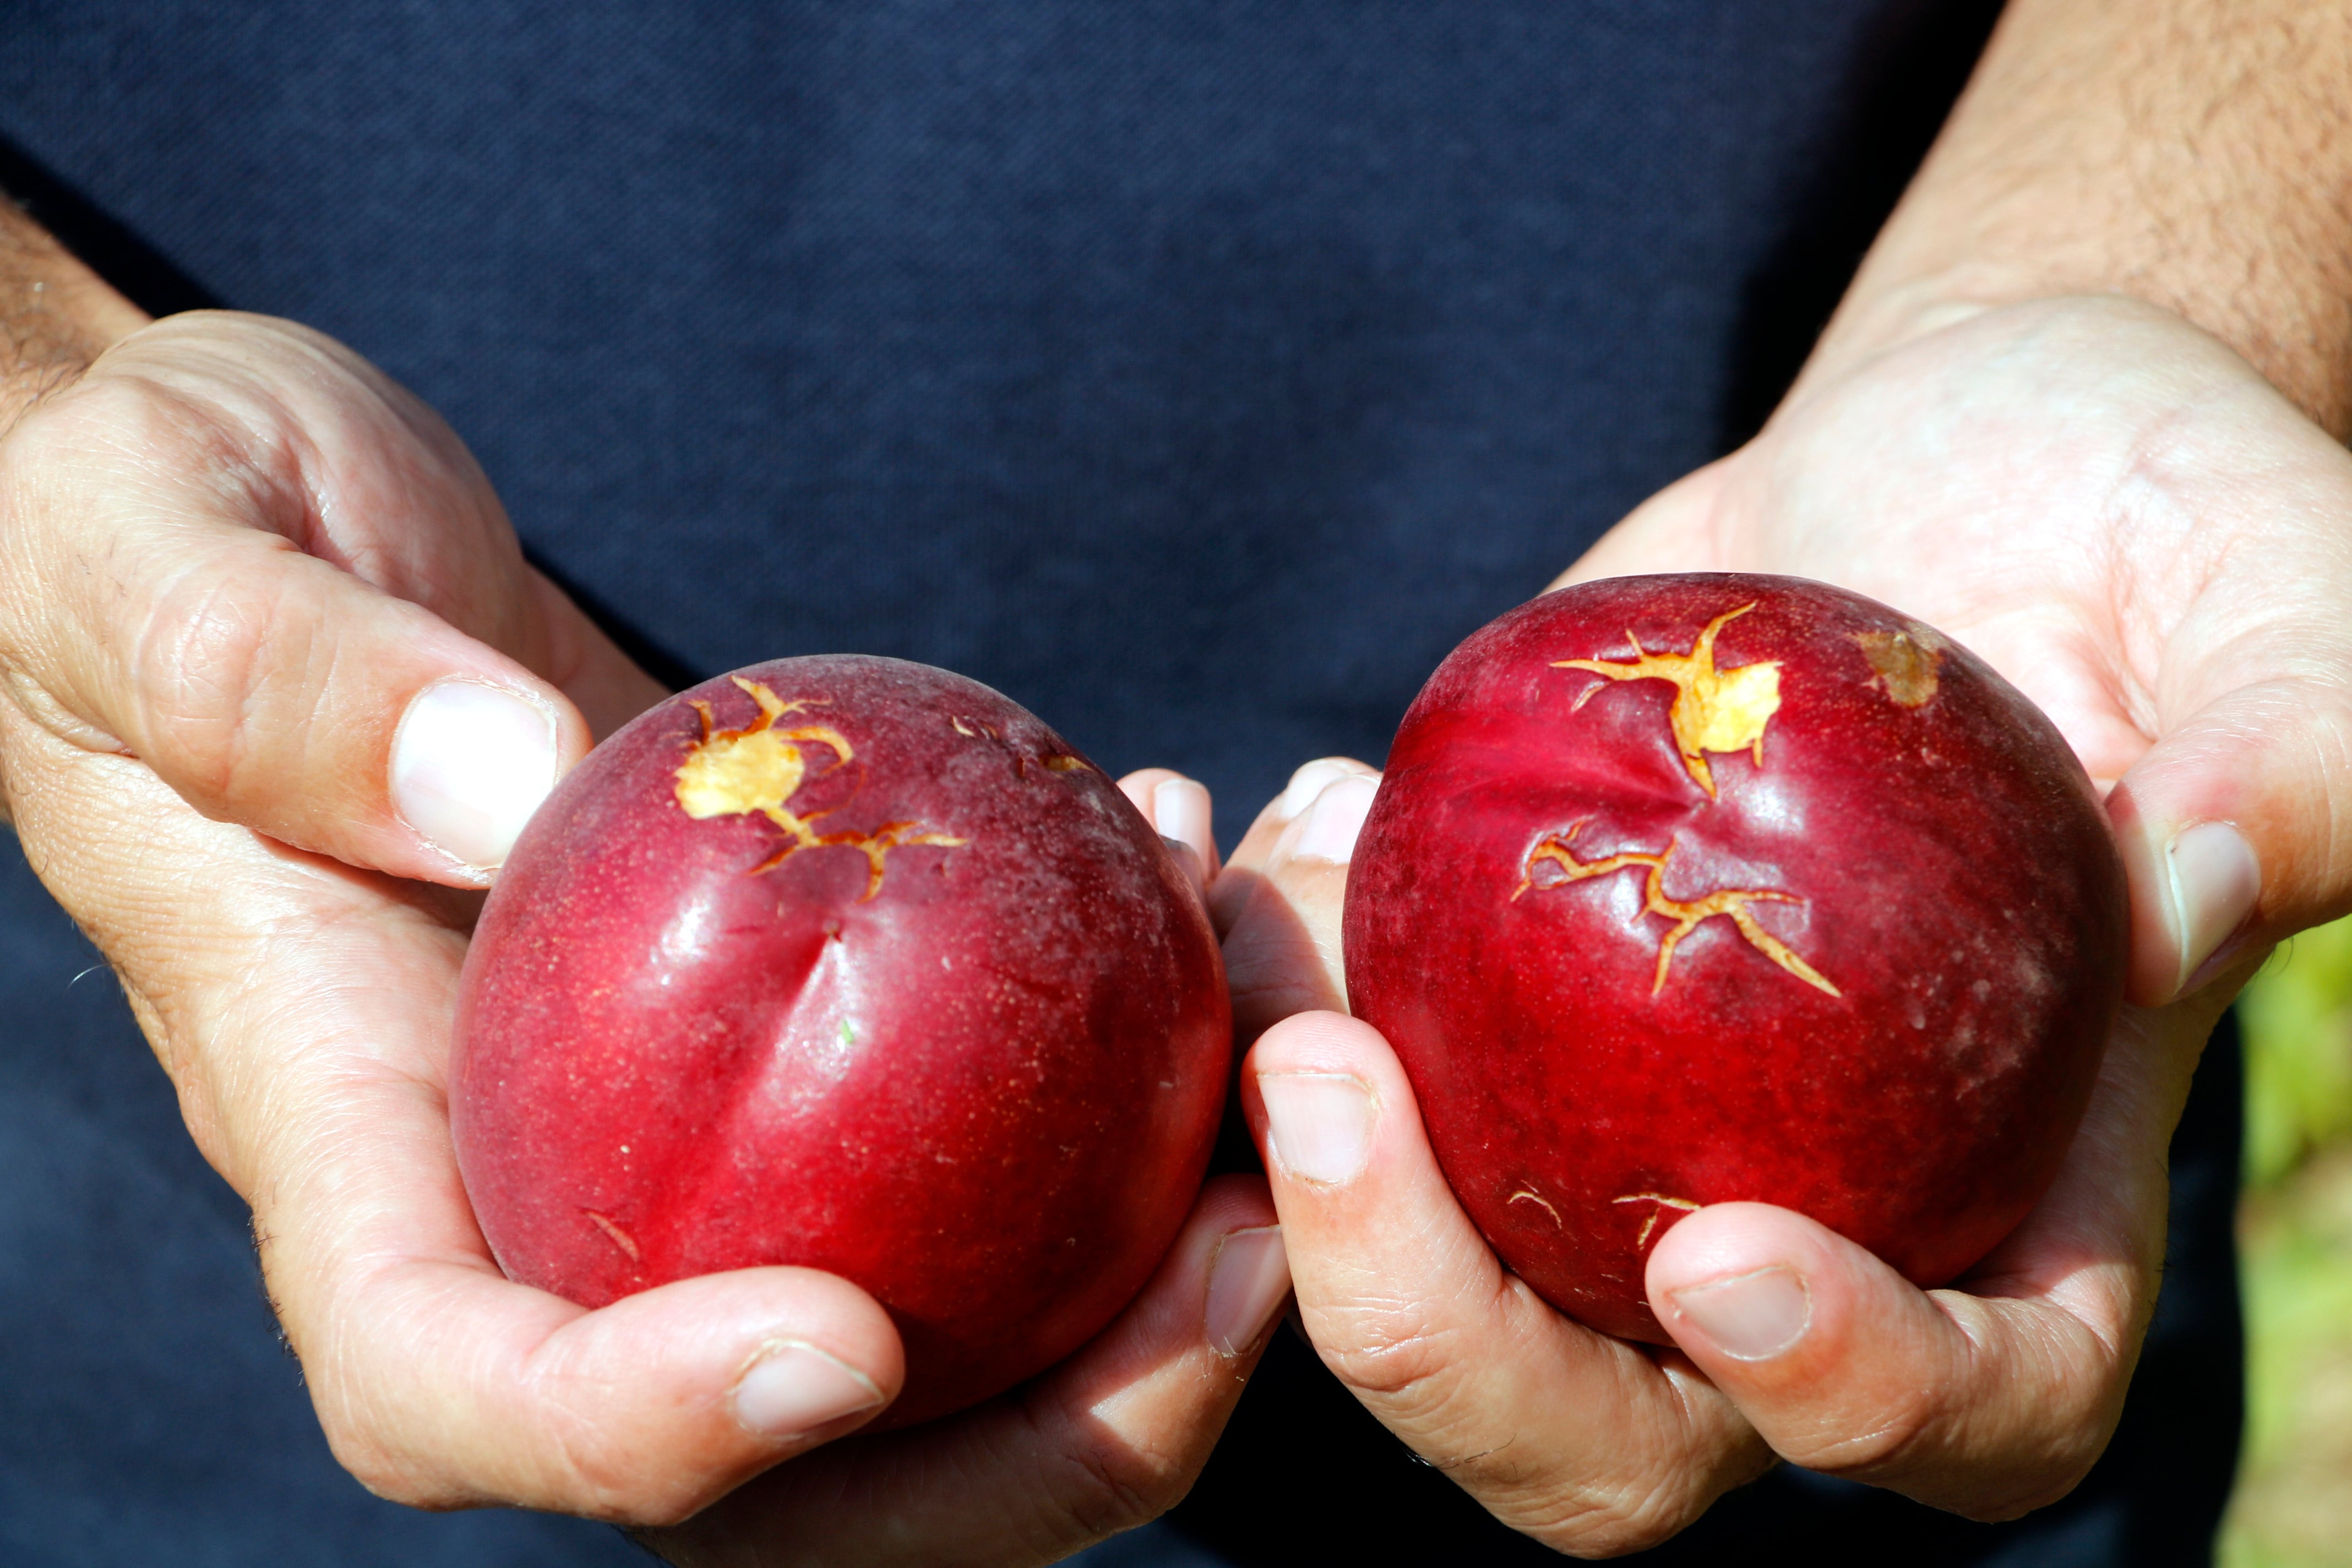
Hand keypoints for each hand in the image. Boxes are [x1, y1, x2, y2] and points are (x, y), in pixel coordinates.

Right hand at [0, 312, 1284, 1557]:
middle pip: (767, 1457)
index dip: (642, 1434)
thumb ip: (276, 680)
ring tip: (1285, 1058)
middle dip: (1016, 1439)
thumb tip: (503, 790)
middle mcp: (519, 1179)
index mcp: (336, 1129)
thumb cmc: (154, 518)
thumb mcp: (156, 543)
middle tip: (1232, 1267)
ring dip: (1139, 1266)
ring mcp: (663, 1123)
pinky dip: (1114, 1056)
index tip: (842, 1339)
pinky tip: (1189, 863)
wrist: (273, 524)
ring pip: (924, 1318)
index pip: (458, 1386)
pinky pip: (962, 1116)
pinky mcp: (774, 1026)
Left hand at [1216, 295, 2348, 1550]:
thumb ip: (2288, 766)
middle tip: (1328, 1085)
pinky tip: (1285, 814)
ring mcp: (1623, 1125)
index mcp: (2032, 1210)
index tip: (1714, 1255)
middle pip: (1604, 1418)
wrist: (1954, 452)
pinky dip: (1277, 976)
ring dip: (1287, 1142)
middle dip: (1430, 1325)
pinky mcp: (1501, 1002)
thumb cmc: (2161, 530)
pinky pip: (1346, 1070)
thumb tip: (2166, 896)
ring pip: (1419, 1266)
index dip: (1843, 1395)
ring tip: (1267, 897)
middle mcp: (1807, 1212)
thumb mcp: (2287, 611)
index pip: (1966, 1408)